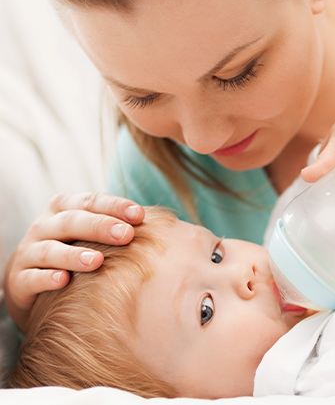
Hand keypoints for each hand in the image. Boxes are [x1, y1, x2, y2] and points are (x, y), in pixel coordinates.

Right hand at [4, 192, 144, 330]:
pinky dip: (47, 278)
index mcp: (64, 209)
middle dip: (100, 226)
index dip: (114, 206)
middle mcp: (44, 226)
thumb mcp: (92, 236)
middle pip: (72, 221)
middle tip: (126, 235)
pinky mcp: (18, 280)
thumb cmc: (76, 255)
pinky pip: (31, 277)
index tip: (139, 214)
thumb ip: (118, 228)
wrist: (34, 286)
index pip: (90, 201)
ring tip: (97, 261)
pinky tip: (63, 281)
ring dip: (74, 254)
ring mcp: (29, 252)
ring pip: (51, 249)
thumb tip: (164, 228)